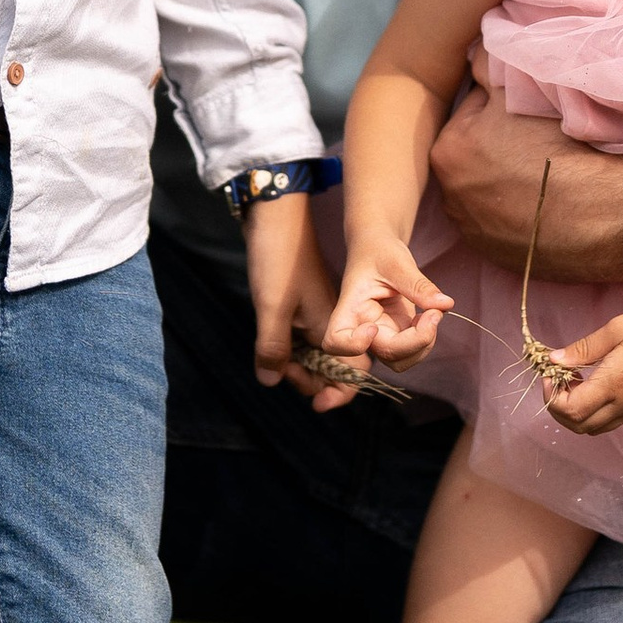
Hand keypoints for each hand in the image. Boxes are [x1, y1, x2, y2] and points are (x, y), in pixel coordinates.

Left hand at [246, 194, 358, 411]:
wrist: (276, 216)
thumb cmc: (279, 259)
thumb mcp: (271, 308)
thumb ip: (272, 348)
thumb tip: (271, 382)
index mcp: (334, 326)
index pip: (352, 374)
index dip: (337, 394)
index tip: (315, 405)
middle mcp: (332, 322)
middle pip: (331, 370)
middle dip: (309, 381)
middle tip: (279, 371)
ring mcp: (317, 314)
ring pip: (315, 355)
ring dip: (297, 366)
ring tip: (272, 361)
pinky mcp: (303, 305)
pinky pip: (303, 338)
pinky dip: (290, 348)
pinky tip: (272, 346)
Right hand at [323, 239, 453, 373]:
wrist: (380, 248)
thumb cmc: (379, 250)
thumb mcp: (397, 261)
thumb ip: (418, 285)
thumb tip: (445, 304)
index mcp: (350, 308)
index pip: (336, 341)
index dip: (354, 345)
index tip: (374, 326)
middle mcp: (362, 327)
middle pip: (384, 354)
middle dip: (415, 341)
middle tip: (434, 313)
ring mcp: (381, 334)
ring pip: (400, 361)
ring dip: (423, 345)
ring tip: (433, 313)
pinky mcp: (397, 334)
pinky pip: (413, 351)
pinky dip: (428, 338)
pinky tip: (430, 314)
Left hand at [428, 68, 622, 285]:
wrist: (610, 215)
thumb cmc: (565, 147)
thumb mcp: (520, 93)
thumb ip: (486, 68)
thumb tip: (472, 53)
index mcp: (447, 151)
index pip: (470, 112)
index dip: (500, 107)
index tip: (526, 112)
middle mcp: (449, 196)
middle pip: (473, 152)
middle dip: (495, 144)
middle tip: (536, 142)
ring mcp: (472, 231)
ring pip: (485, 188)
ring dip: (502, 179)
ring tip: (543, 172)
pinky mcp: (497, 256)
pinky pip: (500, 221)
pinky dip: (515, 211)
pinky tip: (545, 203)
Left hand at [543, 302, 622, 434]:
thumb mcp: (616, 328)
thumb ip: (584, 348)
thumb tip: (554, 359)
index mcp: (614, 384)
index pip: (571, 410)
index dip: (552, 397)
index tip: (550, 373)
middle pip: (579, 427)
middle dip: (559, 408)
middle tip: (558, 379)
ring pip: (593, 429)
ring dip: (575, 413)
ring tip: (575, 382)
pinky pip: (609, 422)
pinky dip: (592, 412)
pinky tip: (593, 386)